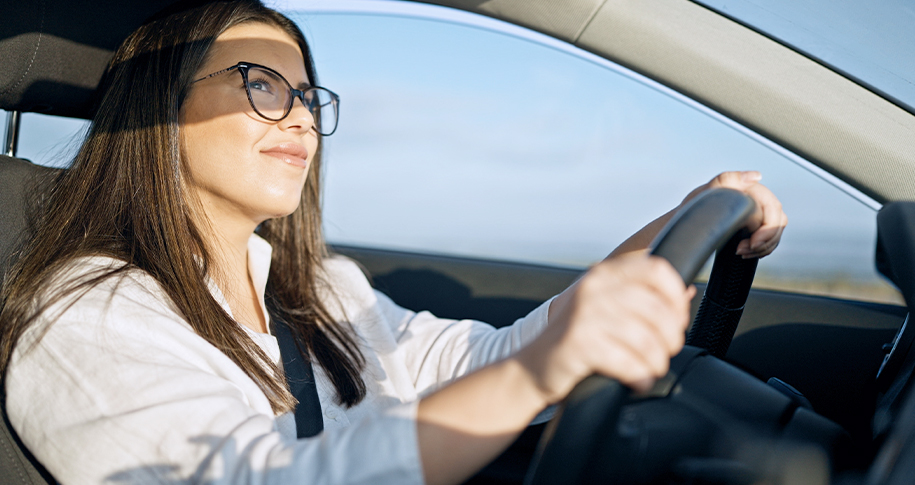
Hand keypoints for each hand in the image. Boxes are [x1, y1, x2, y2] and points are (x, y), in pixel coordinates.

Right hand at [521, 254, 693, 401]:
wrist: (532, 366)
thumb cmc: (576, 337)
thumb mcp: (606, 308)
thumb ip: (644, 296)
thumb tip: (689, 291)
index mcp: (604, 274)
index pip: (657, 270)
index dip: (677, 296)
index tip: (677, 318)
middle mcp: (594, 289)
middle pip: (657, 308)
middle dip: (670, 337)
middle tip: (665, 352)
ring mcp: (584, 315)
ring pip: (646, 338)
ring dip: (656, 361)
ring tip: (651, 369)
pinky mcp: (577, 344)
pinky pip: (627, 362)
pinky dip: (639, 376)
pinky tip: (636, 381)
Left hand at [681, 171, 786, 258]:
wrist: (684, 221)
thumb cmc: (693, 206)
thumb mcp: (707, 192)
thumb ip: (728, 180)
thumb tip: (755, 176)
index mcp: (749, 188)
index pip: (773, 208)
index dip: (768, 228)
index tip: (752, 243)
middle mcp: (757, 199)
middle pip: (778, 221)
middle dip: (765, 241)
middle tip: (743, 250)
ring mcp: (757, 213)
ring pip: (775, 232)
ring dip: (762, 247)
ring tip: (741, 252)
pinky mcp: (753, 228)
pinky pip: (769, 240)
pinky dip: (761, 250)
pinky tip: (745, 253)